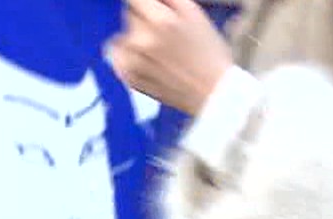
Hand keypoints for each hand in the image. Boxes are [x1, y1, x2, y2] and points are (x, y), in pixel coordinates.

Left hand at [108, 0, 233, 115]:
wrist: (214, 94)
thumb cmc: (208, 53)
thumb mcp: (193, 13)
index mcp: (160, 21)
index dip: (145, 3)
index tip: (151, 8)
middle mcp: (141, 41)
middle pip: (129, 14)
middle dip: (145, 18)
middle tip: (167, 33)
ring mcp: (132, 61)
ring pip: (123, 35)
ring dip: (137, 37)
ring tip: (161, 51)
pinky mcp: (128, 77)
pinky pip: (118, 56)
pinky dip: (130, 56)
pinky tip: (152, 63)